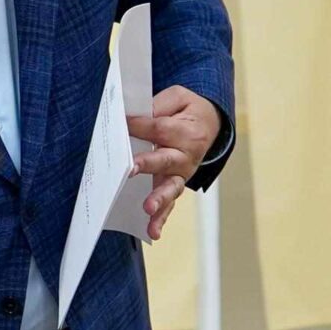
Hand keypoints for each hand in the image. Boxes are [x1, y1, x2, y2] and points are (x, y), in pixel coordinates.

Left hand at [125, 86, 221, 241]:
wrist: (210, 125)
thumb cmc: (188, 111)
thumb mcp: (178, 97)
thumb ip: (158, 105)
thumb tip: (132, 116)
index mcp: (187, 130)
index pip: (158, 128)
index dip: (137, 125)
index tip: (120, 123)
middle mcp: (187, 155)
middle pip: (165, 160)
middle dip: (147, 164)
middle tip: (130, 169)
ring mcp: (182, 173)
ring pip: (171, 187)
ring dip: (159, 199)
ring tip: (148, 209)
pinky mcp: (176, 185)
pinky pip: (170, 204)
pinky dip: (162, 218)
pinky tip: (152, 232)